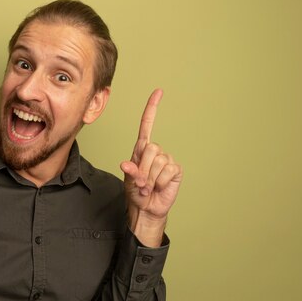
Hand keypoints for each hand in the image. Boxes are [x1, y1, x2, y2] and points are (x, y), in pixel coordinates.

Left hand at [120, 89, 182, 244]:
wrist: (146, 208)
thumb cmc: (136, 192)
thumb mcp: (129, 181)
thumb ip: (130, 172)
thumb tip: (126, 164)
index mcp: (141, 149)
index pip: (147, 125)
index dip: (152, 109)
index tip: (159, 92)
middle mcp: (155, 152)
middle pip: (151, 148)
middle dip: (143, 168)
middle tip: (141, 182)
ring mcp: (167, 160)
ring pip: (159, 162)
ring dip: (150, 178)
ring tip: (148, 187)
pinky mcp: (175, 170)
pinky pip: (168, 171)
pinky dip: (160, 182)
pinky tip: (159, 187)